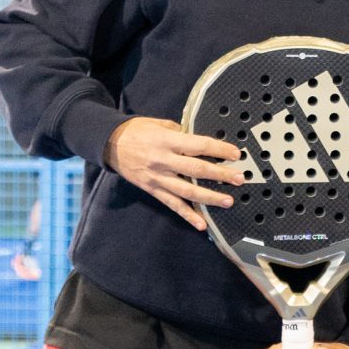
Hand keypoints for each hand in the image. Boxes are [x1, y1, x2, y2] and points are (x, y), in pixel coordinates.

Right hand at [105, 115, 248, 230]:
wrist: (109, 143)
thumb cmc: (137, 130)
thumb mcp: (160, 124)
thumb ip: (181, 132)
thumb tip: (202, 141)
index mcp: (167, 140)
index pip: (199, 146)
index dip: (219, 150)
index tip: (236, 154)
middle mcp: (164, 160)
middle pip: (196, 170)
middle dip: (220, 175)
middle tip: (238, 179)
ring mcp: (158, 177)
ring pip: (187, 191)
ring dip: (209, 198)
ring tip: (228, 201)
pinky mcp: (153, 189)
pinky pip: (172, 204)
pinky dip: (188, 215)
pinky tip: (201, 224)